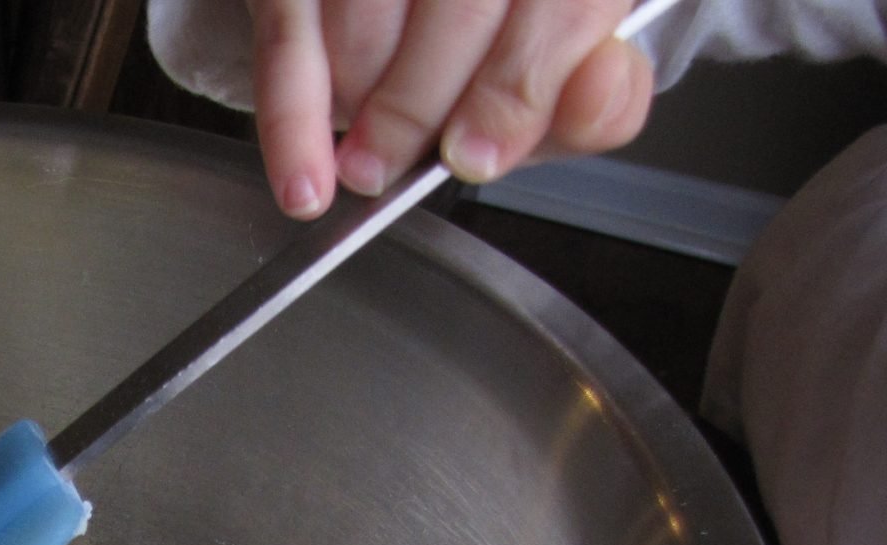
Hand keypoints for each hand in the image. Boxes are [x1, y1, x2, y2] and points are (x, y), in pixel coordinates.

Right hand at [248, 0, 656, 216]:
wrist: (405, 15)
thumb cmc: (495, 44)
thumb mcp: (558, 71)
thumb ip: (595, 97)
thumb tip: (597, 91)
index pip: (559, 3)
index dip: (518, 87)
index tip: (475, 159)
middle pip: (458, 7)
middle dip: (421, 111)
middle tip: (394, 170)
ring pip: (367, 24)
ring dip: (361, 109)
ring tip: (363, 158)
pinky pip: (288, 39)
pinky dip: (290, 123)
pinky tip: (306, 185)